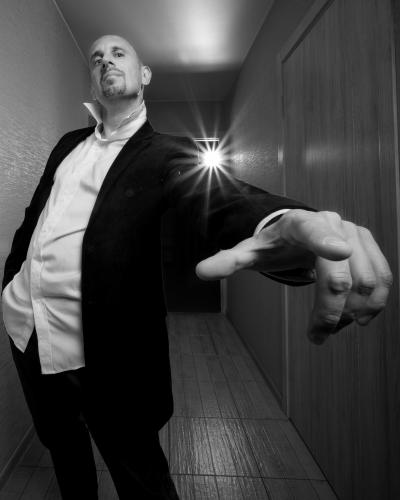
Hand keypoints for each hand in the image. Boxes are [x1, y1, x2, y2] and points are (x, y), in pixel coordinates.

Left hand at [195, 209, 392, 343]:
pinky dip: (375, 303)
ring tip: (332, 327)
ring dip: (352, 313)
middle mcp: (333, 224)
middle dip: (330, 313)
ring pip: (367, 282)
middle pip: (340, 276)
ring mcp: (355, 234)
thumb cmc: (273, 244)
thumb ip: (228, 261)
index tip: (339, 252)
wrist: (299, 233)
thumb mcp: (249, 252)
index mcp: (300, 224)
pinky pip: (383, 278)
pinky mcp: (369, 246)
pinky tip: (358, 319)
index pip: (313, 231)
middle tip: (316, 336)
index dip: (326, 242)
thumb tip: (200, 272)